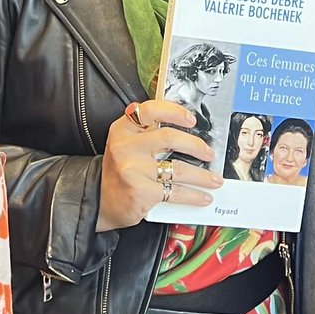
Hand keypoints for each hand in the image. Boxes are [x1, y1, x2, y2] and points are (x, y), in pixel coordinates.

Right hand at [97, 99, 221, 230]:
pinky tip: (204, 197)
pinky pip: (175, 192)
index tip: (191, 119)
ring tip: (215, 179)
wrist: (99, 202)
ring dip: (202, 176)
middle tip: (209, 153)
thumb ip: (145, 131)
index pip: (150, 111)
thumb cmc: (119, 172)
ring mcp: (134, 169)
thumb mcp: (125, 144)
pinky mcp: (141, 192)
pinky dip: (194, 196)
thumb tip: (182, 125)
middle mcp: (126, 147)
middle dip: (196, 146)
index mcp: (123, 129)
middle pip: (169, 138)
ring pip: (178, 168)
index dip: (174, 112)